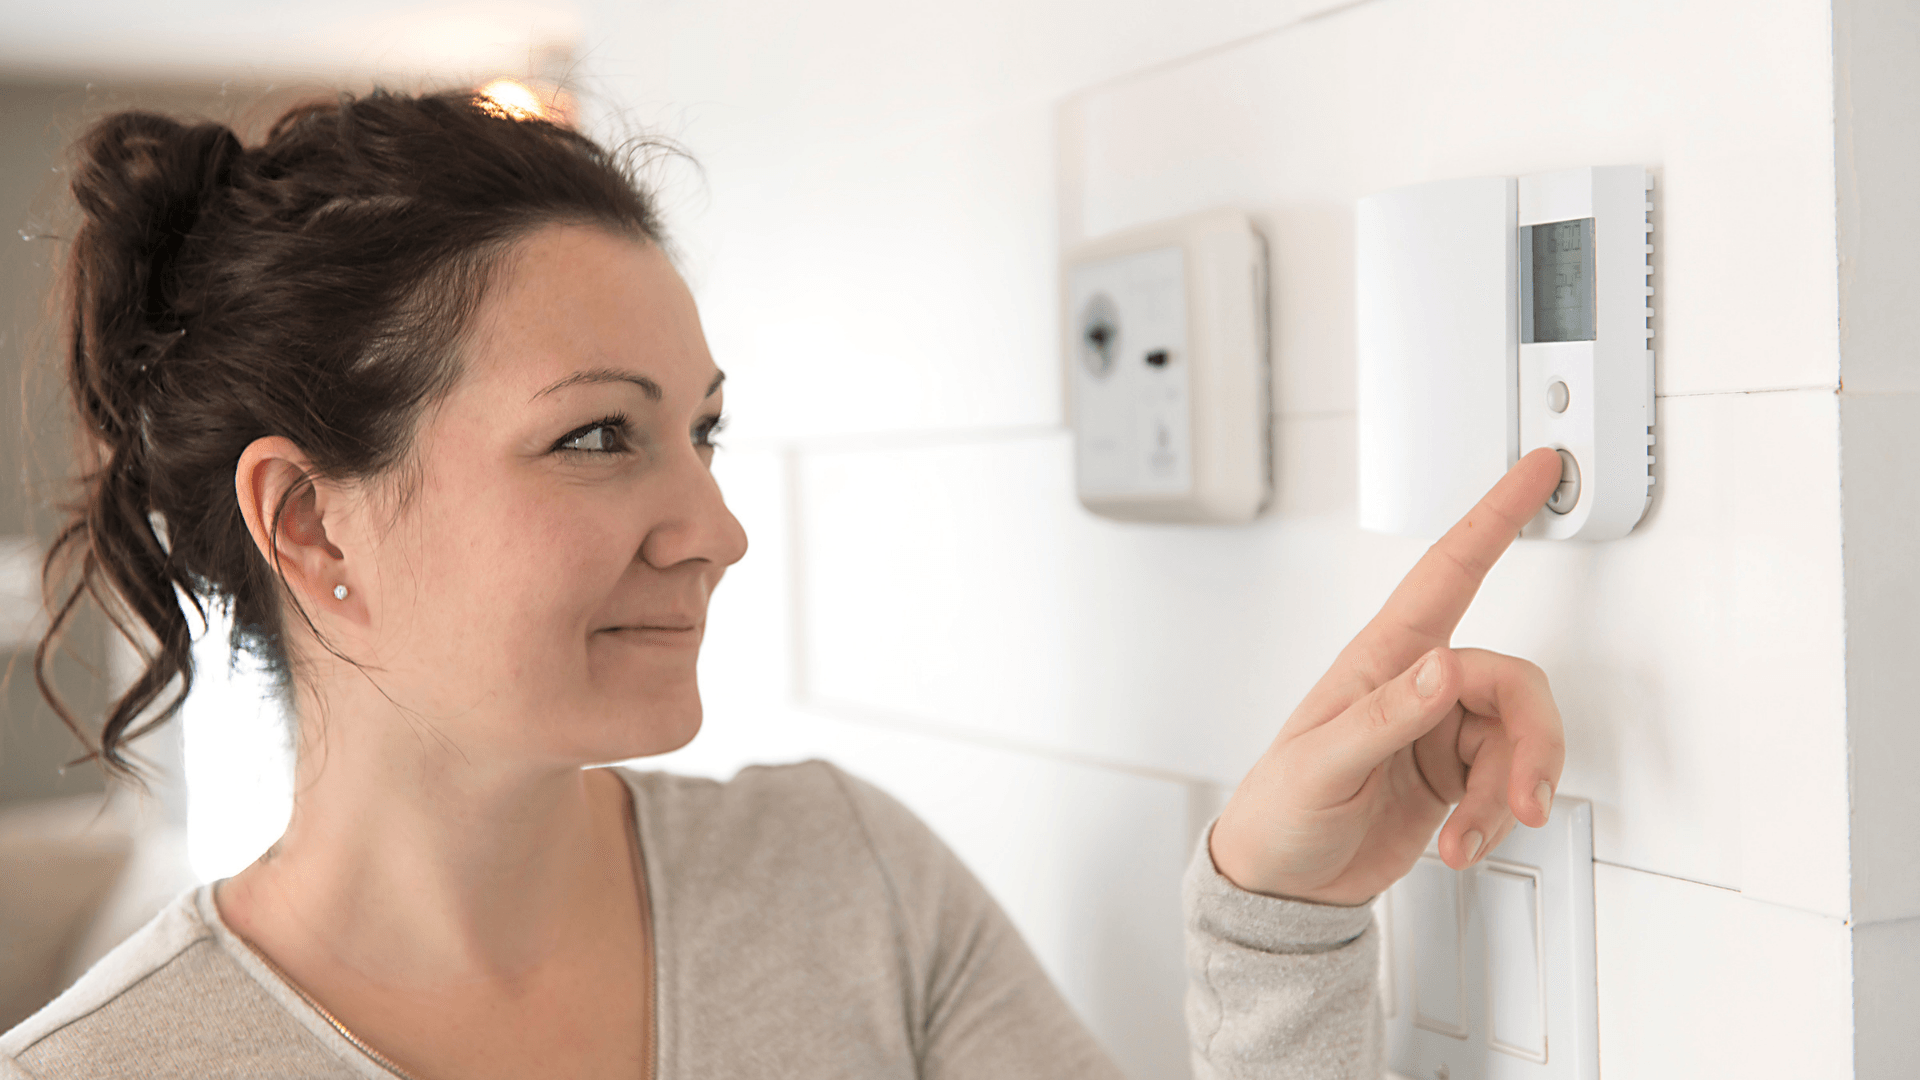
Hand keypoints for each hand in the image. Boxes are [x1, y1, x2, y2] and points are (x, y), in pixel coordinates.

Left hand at [1209, 447, 1567, 905]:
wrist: (1284, 887)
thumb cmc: (1278, 813)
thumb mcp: (1320, 766)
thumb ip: (1385, 716)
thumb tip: (1445, 668)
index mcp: (1381, 661)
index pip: (1448, 573)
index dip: (1495, 517)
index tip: (1536, 471)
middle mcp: (1419, 687)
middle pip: (1513, 683)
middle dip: (1530, 745)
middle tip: (1522, 799)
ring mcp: (1440, 732)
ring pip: (1519, 739)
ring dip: (1508, 795)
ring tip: (1468, 837)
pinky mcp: (1456, 778)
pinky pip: (1509, 783)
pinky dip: (1496, 819)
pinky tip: (1460, 845)